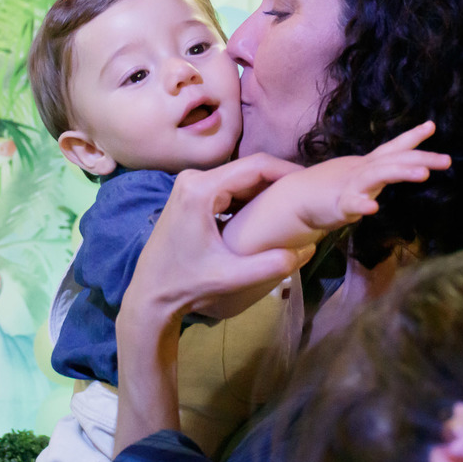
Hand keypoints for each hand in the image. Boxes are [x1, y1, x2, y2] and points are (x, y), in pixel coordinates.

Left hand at [113, 154, 316, 454]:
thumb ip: (270, 265)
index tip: (313, 183)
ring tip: (296, 202)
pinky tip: (270, 211)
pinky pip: (229, 187)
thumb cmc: (185, 285)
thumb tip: (308, 249)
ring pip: (239, 177)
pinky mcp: (190, 194)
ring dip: (266, 188)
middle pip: (248, 169)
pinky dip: (250, 196)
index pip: (255, 166)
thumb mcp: (230, 277)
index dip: (287, 170)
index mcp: (200, 189)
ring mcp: (190, 185)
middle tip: (309, 195)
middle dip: (280, 180)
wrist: (150, 295)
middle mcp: (193, 178)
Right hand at [310, 120, 450, 226]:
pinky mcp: (337, 205)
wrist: (295, 200)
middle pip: (394, 161)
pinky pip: (351, 204)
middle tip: (447, 161)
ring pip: (378, 176)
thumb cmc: (330, 189)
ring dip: (400, 173)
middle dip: (421, 159)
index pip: (394, 148)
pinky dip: (362, 205)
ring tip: (422, 174)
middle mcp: (362, 171)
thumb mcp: (361, 176)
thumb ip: (383, 169)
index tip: (431, 126)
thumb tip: (409, 166)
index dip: (413, 137)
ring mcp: (350, 186)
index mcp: (368, 165)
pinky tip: (373, 207)